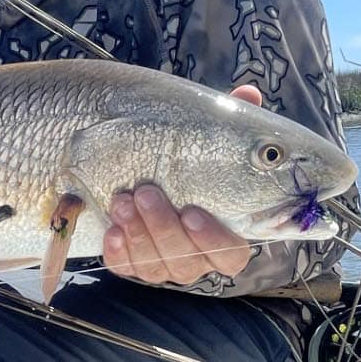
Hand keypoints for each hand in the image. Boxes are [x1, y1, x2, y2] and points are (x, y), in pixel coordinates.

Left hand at [101, 83, 261, 285]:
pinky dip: (119, 250)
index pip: (230, 256)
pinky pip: (126, 268)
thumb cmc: (188, 164)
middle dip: (162, 227)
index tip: (191, 211)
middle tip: (144, 192)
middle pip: (187, 261)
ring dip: (137, 232)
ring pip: (155, 265)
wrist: (146, 176)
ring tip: (122, 199)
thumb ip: (230, 122)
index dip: (212, 239)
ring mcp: (165, 265)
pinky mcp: (134, 264)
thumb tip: (248, 94)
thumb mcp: (208, 141)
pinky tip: (112, 228)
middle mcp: (197, 259)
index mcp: (226, 237)